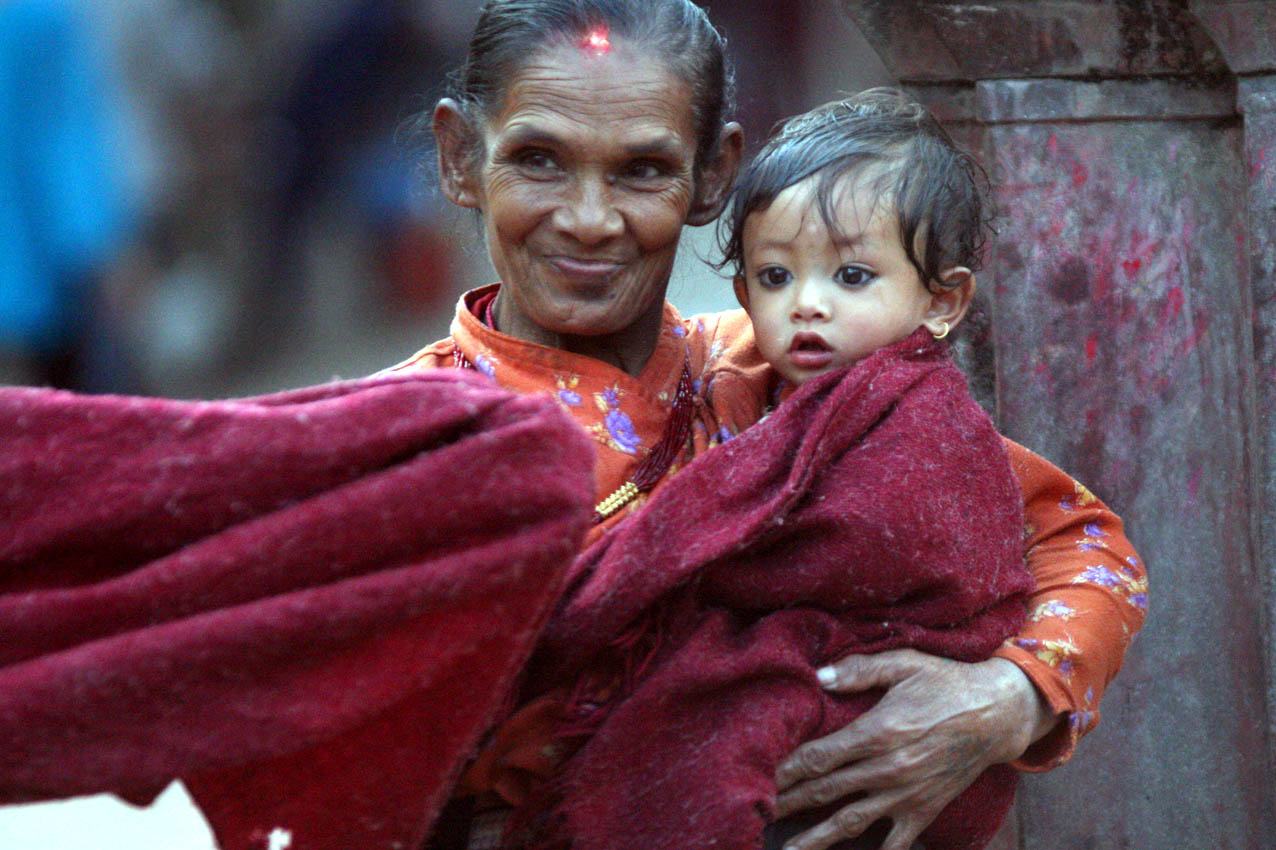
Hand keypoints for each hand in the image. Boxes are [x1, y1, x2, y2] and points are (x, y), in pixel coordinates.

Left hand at [772, 649, 1056, 849]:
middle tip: (755, 812)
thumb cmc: (947, 682)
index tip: (758, 776)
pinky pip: (895, 842)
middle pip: (825, 791)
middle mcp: (887, 769)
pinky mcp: (924, 810)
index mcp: (878, 732)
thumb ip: (859, 670)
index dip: (786, 769)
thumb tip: (816, 675)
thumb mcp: (904, 664)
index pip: (819, 757)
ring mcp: (906, 795)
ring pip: (851, 822)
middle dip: (788, 802)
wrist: (998, 714)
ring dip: (816, 838)